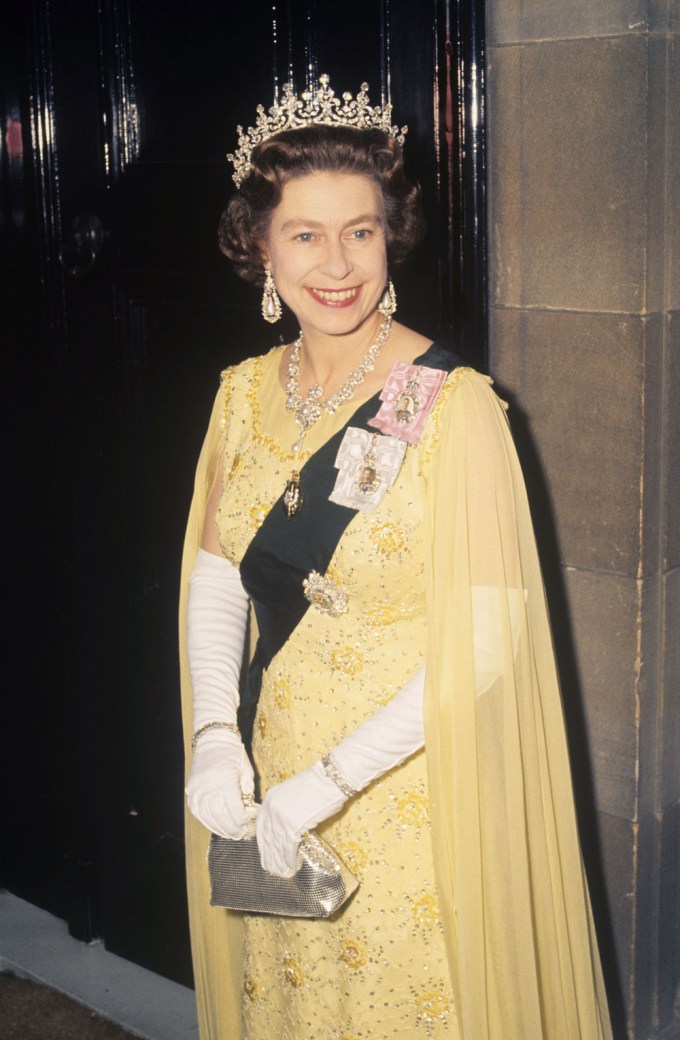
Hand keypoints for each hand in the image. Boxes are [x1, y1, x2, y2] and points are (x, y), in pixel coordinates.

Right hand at [186, 729, 255, 838]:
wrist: (212, 739)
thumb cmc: (233, 754)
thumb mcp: (246, 771)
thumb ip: (247, 793)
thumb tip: (249, 812)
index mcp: (224, 780)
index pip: (233, 809)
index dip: (242, 820)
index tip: (248, 823)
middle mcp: (207, 786)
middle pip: (220, 816)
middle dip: (232, 827)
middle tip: (241, 833)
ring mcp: (197, 790)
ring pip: (208, 817)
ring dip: (220, 828)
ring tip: (231, 833)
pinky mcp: (191, 791)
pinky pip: (198, 812)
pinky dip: (208, 822)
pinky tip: (217, 827)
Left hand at [255, 762, 346, 876]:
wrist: (330, 778)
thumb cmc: (317, 784)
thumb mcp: (292, 795)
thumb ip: (284, 811)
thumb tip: (286, 830)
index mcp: (269, 800)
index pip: (261, 827)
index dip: (263, 843)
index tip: (265, 854)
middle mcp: (271, 809)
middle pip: (267, 839)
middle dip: (269, 856)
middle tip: (271, 869)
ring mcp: (281, 819)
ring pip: (277, 846)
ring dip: (279, 862)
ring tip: (282, 873)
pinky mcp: (293, 827)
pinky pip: (289, 848)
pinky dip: (290, 860)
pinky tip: (292, 867)